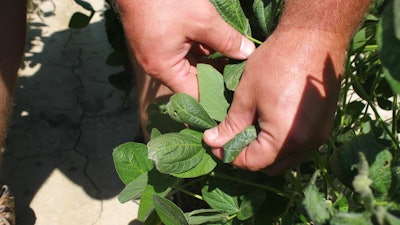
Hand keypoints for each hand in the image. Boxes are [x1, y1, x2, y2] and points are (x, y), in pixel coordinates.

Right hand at [116, 0, 254, 97]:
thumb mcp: (202, 20)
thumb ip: (227, 40)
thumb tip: (247, 53)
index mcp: (164, 69)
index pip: (194, 95)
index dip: (216, 95)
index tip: (236, 91)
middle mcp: (158, 66)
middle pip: (193, 81)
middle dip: (217, 75)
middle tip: (241, 73)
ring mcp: (159, 54)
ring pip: (191, 64)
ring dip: (210, 60)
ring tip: (235, 56)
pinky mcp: (160, 41)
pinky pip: (184, 52)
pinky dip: (200, 48)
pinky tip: (218, 41)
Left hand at [204, 27, 346, 174]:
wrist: (314, 38)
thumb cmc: (278, 63)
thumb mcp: (247, 94)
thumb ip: (231, 124)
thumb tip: (213, 141)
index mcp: (285, 139)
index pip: (252, 162)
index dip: (229, 155)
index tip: (214, 142)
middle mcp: (306, 144)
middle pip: (270, 166)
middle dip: (247, 156)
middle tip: (229, 137)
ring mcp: (318, 136)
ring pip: (285, 159)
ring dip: (264, 151)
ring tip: (247, 130)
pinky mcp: (323, 126)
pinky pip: (298, 147)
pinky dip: (280, 143)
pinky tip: (267, 123)